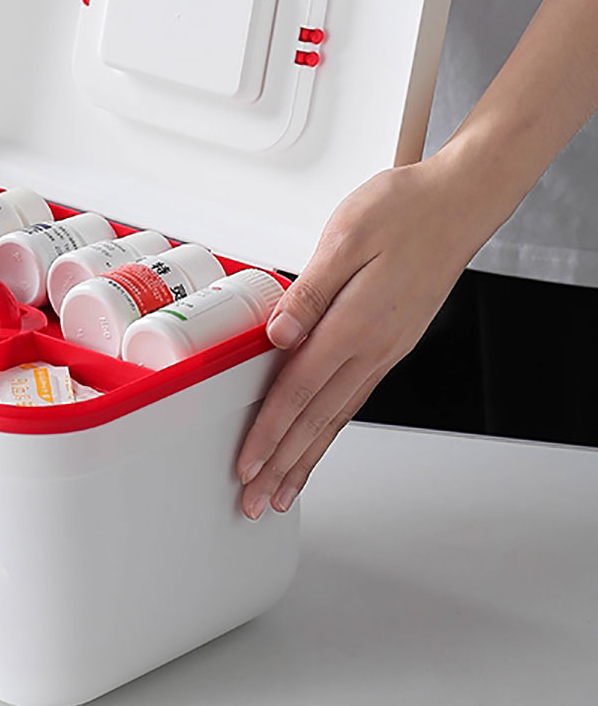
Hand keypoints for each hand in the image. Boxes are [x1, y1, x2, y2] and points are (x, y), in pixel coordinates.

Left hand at [236, 155, 490, 519]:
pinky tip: (317, 440)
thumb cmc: (404, 210)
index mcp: (356, 324)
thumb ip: (308, 291)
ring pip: (338, 416)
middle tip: (255, 502)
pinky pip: (354, 399)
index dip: (270, 433)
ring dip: (307, 457)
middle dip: (283, 465)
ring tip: (282, 490)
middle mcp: (374, 348)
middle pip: (318, 420)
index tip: (247, 466)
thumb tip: (278, 335)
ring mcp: (386, 350)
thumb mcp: (345, 236)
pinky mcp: (390, 343)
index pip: (300, 391)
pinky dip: (330, 429)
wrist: (459, 203)